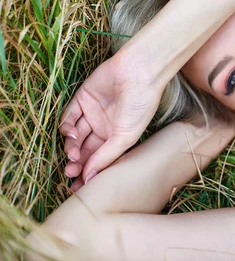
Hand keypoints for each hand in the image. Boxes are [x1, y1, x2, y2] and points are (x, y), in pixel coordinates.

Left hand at [60, 52, 164, 190]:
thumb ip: (106, 157)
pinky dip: (67, 127)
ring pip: (75, 135)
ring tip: (73, 154)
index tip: (78, 186)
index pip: (99, 158)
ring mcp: (92, 112)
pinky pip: (69, 116)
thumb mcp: (126, 136)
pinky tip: (71, 134)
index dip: (88, 171)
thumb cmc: (140, 105)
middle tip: (70, 171)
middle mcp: (104, 126)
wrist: (139, 73)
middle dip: (77, 161)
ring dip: (71, 146)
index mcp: (118, 136)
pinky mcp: (82, 98)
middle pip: (85, 149)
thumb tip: (89, 179)